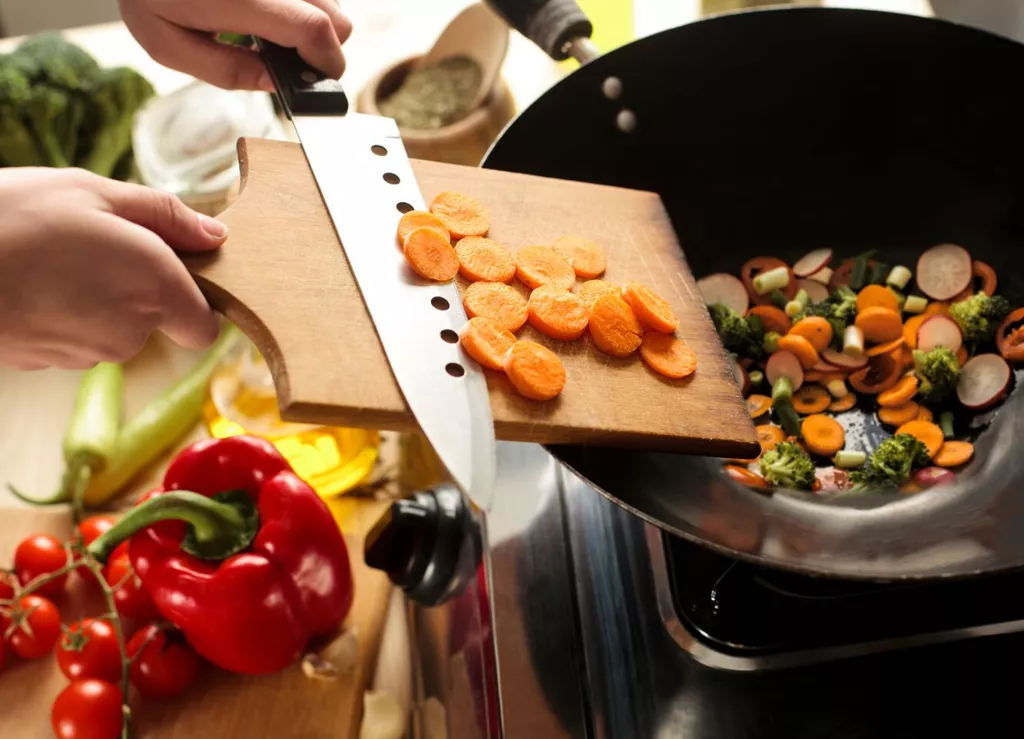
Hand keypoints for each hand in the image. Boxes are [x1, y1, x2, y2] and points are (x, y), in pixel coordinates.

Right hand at [0, 167, 223, 370]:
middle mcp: (131, 332)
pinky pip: (71, 337)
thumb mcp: (99, 193)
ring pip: (110, 329)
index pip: (203, 327)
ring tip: (54, 257)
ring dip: (95, 297)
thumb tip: (215, 235)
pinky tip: (31, 280)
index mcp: (158, 290)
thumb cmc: (19, 217)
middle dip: (136, 287)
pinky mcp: (48, 363)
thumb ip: (169, 216)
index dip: (194, 302)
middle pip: (154, 321)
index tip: (171, 270)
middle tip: (94, 243)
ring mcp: (87, 354)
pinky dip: (60, 313)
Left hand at [119, 0, 352, 90]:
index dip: (327, 62)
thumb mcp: (167, 44)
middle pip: (336, 18)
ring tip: (276, 33)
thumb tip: (276, 83)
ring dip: (316, 25)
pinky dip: (304, 7)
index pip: (311, 28)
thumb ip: (225, 70)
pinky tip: (273, 13)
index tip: (320, 85)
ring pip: (332, 3)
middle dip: (325, 49)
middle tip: (292, 62)